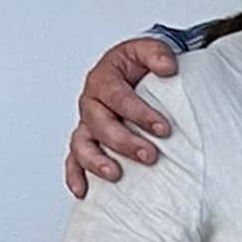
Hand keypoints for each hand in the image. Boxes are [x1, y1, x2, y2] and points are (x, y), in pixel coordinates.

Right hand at [64, 38, 182, 198]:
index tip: (163, 129)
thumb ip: (158, 53)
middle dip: (125, 142)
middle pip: (100, 125)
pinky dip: (75, 176)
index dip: (140, 114)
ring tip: (115, 174)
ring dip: (97, 161)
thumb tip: (168, 68)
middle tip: (150, 155)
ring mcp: (86, 124)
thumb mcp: (149, 50)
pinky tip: (83, 191)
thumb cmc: (138, 65)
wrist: (131, 73)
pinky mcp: (86, 141)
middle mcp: (91, 103)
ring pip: (81, 144)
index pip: (119, 98)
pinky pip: (73, 160)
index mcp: (103, 79)